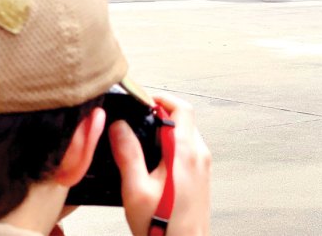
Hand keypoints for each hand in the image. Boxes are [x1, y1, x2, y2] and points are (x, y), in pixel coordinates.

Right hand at [109, 93, 210, 234]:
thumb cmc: (163, 227)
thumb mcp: (136, 188)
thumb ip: (128, 154)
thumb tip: (119, 127)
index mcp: (185, 152)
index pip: (181, 108)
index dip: (161, 99)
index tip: (144, 101)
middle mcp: (199, 155)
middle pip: (184, 119)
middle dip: (161, 114)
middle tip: (140, 118)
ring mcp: (203, 166)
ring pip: (187, 134)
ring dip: (167, 130)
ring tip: (143, 140)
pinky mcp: (201, 176)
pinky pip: (189, 150)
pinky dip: (173, 146)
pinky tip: (155, 161)